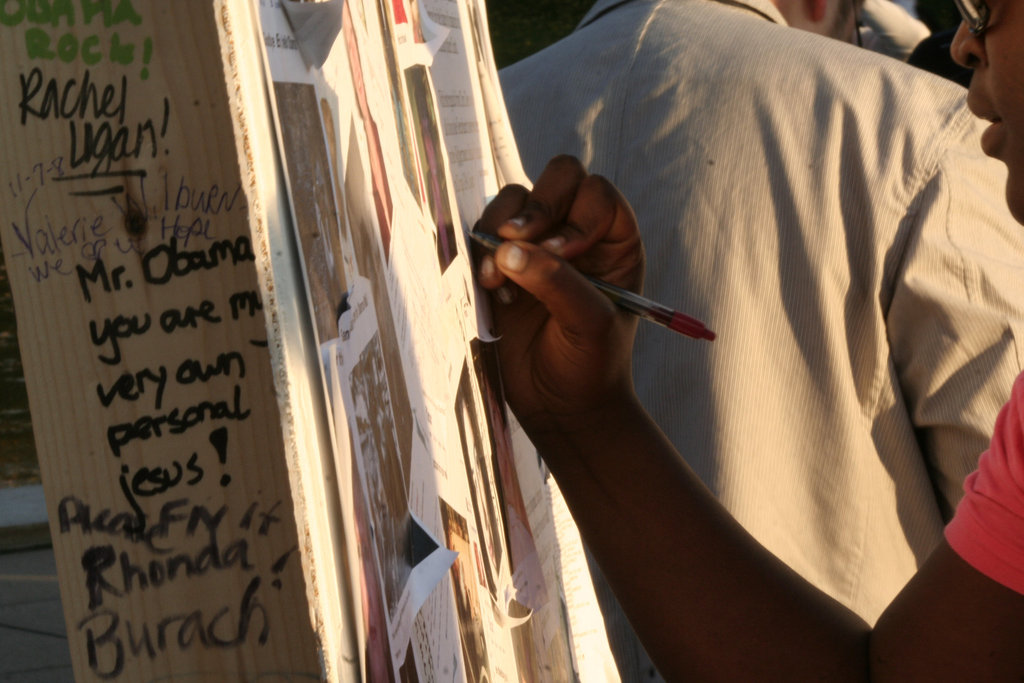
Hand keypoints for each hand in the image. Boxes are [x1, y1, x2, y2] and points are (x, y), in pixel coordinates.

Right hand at [473, 155, 643, 434]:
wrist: (560, 409)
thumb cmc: (590, 366)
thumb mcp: (589, 324)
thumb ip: (558, 282)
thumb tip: (510, 249)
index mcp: (614, 242)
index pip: (597, 194)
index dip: (577, 214)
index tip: (561, 253)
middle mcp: (576, 233)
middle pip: (558, 178)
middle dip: (536, 205)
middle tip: (518, 239)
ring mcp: (536, 246)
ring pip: (514, 200)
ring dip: (500, 230)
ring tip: (497, 279)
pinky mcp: (501, 265)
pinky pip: (484, 233)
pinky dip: (480, 253)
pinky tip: (491, 289)